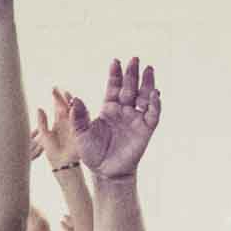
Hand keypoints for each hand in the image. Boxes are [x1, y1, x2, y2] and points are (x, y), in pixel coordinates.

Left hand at [79, 59, 161, 181]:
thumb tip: (75, 99)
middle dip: (132, 74)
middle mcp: (123, 110)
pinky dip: (155, 104)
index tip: (115, 61)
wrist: (105, 171)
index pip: (113, 87)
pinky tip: (155, 93)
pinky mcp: (145, 130)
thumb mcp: (81, 134)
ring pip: (144, 97)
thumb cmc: (92, 152)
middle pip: (130, 88)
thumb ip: (78, 117)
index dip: (115, 75)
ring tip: (149, 69)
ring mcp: (135, 119)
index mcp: (108, 108)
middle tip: (135, 59)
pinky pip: (153, 114)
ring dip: (147, 83)